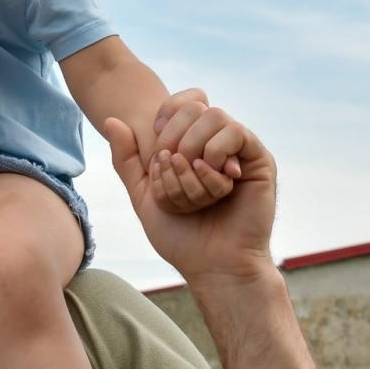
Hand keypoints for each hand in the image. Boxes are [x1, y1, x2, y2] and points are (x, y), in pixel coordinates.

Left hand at [105, 101, 274, 283]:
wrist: (213, 265)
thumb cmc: (181, 237)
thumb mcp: (145, 196)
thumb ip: (127, 160)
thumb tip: (111, 120)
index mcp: (194, 145)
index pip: (181, 103)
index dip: (165, 116)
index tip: (157, 150)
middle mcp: (218, 142)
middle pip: (194, 105)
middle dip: (173, 136)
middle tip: (172, 165)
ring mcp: (239, 150)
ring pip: (214, 116)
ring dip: (193, 147)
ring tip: (192, 174)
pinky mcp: (258, 159)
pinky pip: (236, 133)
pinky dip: (215, 153)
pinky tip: (214, 176)